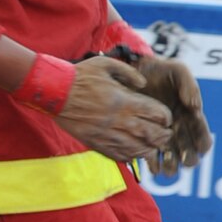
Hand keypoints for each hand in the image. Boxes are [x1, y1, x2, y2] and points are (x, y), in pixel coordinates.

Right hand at [56, 57, 171, 160]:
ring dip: (149, 149)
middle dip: (163, 136)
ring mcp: (107, 134)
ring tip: (154, 147)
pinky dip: (131, 157)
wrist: (54, 92)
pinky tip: (135, 154)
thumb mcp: (106, 64)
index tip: (166, 118)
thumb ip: (129, 73)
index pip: (156, 114)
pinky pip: (119, 156)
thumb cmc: (79, 76)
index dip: (166, 118)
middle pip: (151, 134)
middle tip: (166, 135)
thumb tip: (143, 84)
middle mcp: (118, 120)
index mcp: (124, 101)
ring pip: (138, 149)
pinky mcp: (96, 143)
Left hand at [133, 56, 212, 175]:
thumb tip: (195, 107)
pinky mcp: (146, 136)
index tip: (200, 148)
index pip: (203, 135)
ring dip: (172, 166)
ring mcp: (162, 134)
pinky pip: (152, 156)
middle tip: (183, 161)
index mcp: (190, 115)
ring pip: (172, 158)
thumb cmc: (159, 70)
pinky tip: (153, 167)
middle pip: (190, 152)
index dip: (203, 144)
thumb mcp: (177, 70)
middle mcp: (179, 128)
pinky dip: (154, 164)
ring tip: (168, 169)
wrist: (133, 71)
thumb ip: (189, 85)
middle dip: (189, 159)